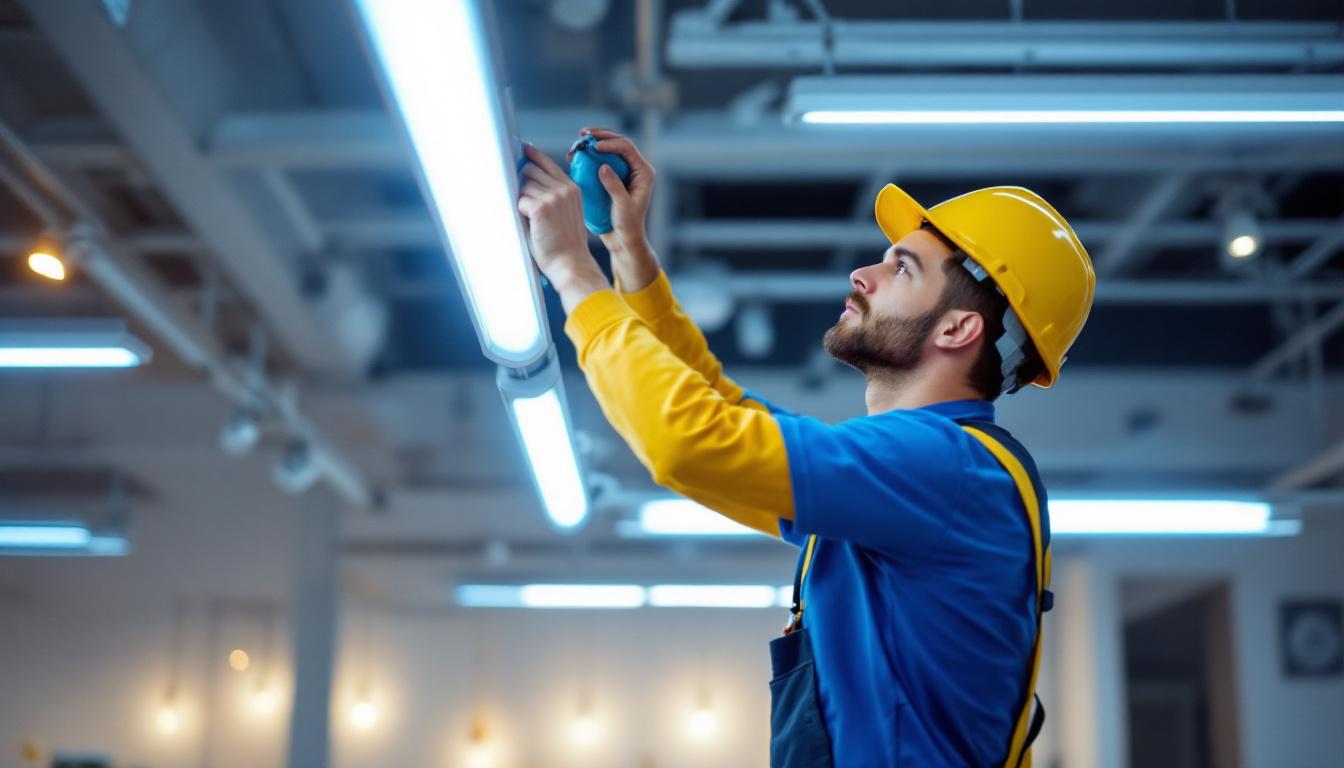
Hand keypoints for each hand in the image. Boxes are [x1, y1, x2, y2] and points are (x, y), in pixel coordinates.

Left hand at [518, 143, 608, 310]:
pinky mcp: (541, 207)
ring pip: (523, 186)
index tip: (523, 148)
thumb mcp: (565, 212)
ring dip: (523, 202)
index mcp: (572, 188)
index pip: (547, 163)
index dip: (533, 154)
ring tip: (534, 221)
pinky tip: (533, 226)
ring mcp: (553, 196)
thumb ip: (552, 194)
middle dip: (523, 184)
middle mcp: (564, 188)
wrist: (570, 264)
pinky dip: (521, 213)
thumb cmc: (564, 244)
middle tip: (526, 202)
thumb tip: (526, 178)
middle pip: (530, 170)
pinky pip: (520, 201)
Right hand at [569, 127, 660, 290]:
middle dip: (600, 136)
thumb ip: (614, 187)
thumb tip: (603, 166)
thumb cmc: (628, 226)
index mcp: (643, 172)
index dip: (611, 142)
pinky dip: (588, 157)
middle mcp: (634, 168)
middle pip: (618, 142)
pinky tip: (575, 157)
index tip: (595, 146)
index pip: (627, 148)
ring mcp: (623, 172)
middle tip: (582, 134)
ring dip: (592, 143)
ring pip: (608, 149)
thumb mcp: (622, 208)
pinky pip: (600, 160)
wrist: (623, 239)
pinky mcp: (612, 177)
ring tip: (577, 144)